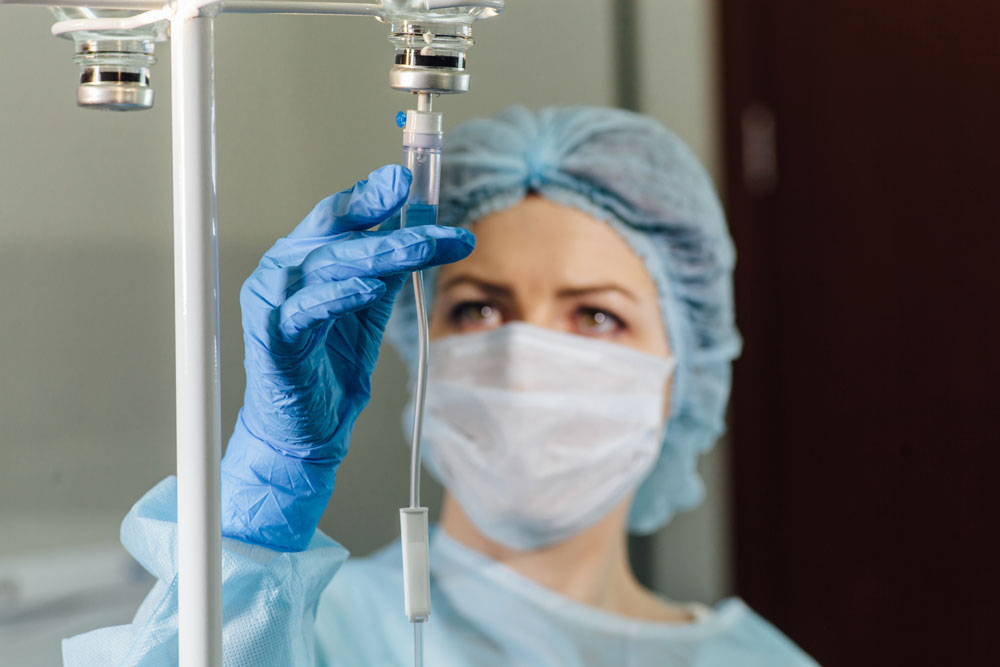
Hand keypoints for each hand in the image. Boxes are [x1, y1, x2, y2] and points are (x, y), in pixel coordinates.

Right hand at [221, 165, 473, 550]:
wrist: (305, 428)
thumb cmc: (330, 364)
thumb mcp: (369, 307)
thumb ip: (389, 268)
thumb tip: (425, 230)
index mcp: (306, 258)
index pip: (339, 215)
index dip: (371, 195)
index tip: (406, 180)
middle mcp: (284, 272)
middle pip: (337, 234)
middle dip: (388, 222)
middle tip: (434, 222)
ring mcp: (273, 303)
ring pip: (327, 265)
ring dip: (376, 254)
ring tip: (417, 247)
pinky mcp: (273, 339)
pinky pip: (306, 310)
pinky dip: (337, 296)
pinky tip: (368, 287)